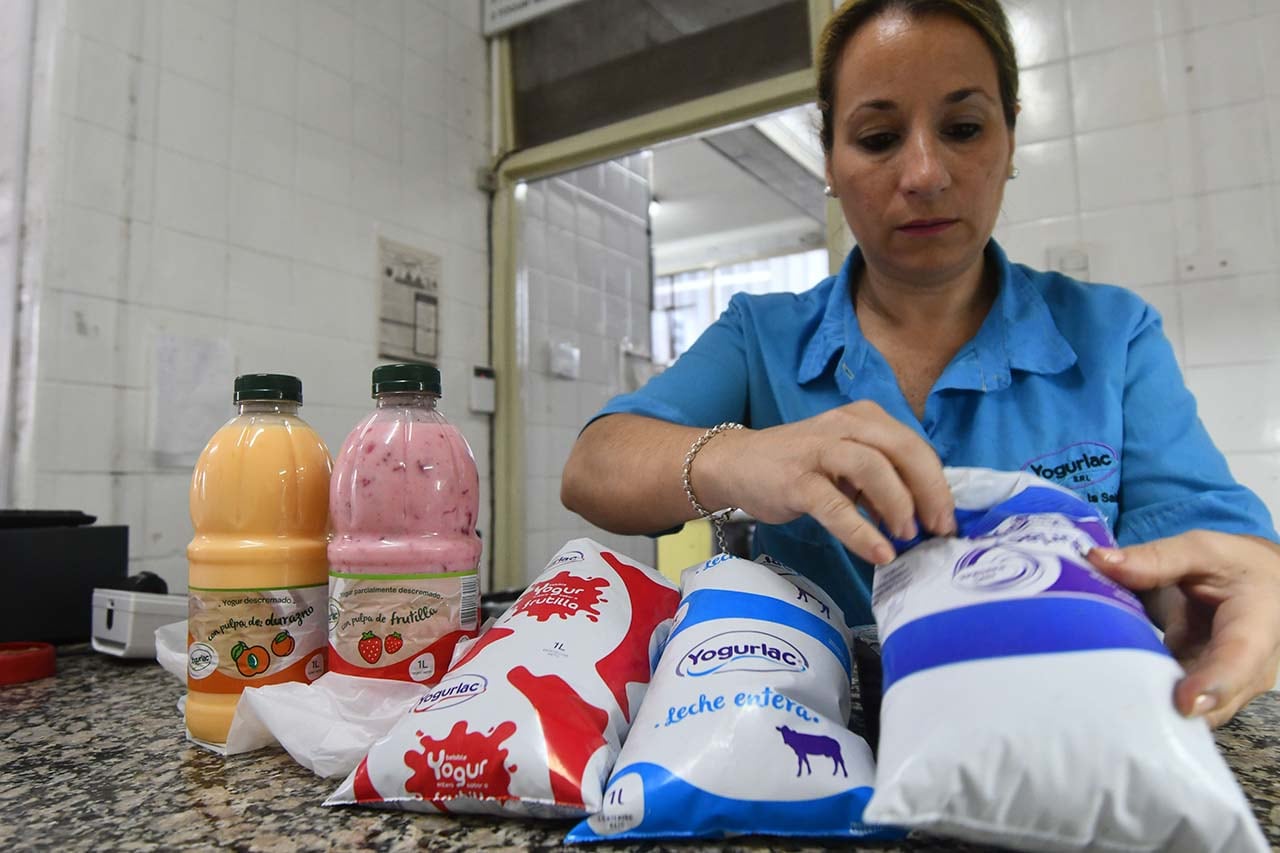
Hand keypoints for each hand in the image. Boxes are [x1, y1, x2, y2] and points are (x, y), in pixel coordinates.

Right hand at [700, 400, 954, 564]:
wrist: (735, 463)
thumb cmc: (799, 466)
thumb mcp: (847, 464)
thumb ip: (881, 482)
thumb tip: (921, 516)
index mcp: (864, 419)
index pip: (913, 446)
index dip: (937, 483)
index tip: (947, 519)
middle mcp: (845, 426)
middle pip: (902, 450)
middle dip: (929, 491)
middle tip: (939, 528)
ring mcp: (819, 450)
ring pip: (873, 467)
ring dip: (899, 504)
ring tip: (907, 535)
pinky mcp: (797, 480)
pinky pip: (836, 506)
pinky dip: (862, 531)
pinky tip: (879, 552)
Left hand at [1087, 531, 1279, 727]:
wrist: (1257, 584)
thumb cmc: (1234, 566)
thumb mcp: (1201, 551)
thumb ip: (1156, 558)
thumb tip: (1098, 559)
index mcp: (1257, 624)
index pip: (1238, 659)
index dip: (1212, 684)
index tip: (1183, 703)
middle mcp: (1252, 666)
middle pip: (1216, 699)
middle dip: (1173, 708)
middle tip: (1122, 707)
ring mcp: (1230, 685)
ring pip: (1196, 711)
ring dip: (1157, 708)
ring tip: (1109, 703)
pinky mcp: (1205, 690)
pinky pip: (1178, 704)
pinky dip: (1150, 701)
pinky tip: (1112, 697)